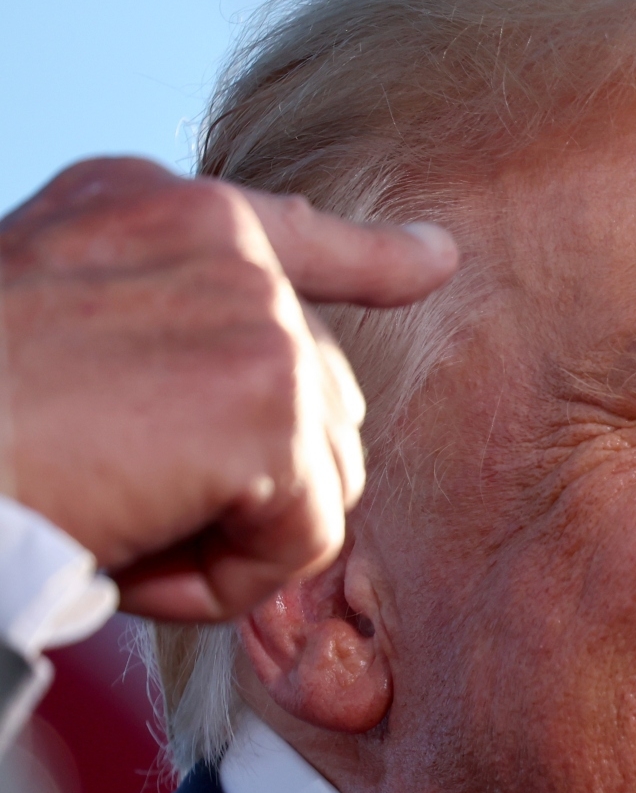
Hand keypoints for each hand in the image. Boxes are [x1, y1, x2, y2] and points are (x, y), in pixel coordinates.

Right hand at [0, 157, 456, 621]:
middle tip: (108, 498)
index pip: (288, 231)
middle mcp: (218, 238)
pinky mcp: (274, 403)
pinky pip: (308, 538)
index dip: (372, 256)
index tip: (436, 260)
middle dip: (237, 480)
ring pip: (317, 471)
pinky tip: (139, 562)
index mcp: (148, 208)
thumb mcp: (44, 324)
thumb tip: (275, 383)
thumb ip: (152, 326)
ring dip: (227, 534)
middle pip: (310, 394)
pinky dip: (229, 584)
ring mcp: (256, 315)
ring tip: (110, 525)